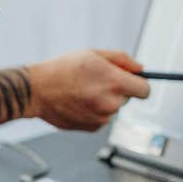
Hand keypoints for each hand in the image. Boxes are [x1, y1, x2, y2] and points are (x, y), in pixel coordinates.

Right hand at [24, 49, 149, 129]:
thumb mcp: (94, 54)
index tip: (132, 81)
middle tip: (97, 81)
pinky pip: (102, 117)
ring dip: (105, 101)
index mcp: (115, 82)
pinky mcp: (92, 127)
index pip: (145, 90)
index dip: (140, 84)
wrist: (37, 90)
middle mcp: (111, 103)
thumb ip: (122, 60)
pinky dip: (94, 111)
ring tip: (83, 91)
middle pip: (127, 98)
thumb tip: (141, 69)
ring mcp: (102, 118)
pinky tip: (78, 102)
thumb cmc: (63, 69)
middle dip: (118, 90)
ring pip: (113, 108)